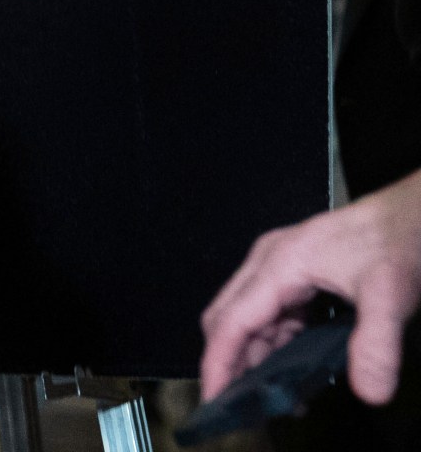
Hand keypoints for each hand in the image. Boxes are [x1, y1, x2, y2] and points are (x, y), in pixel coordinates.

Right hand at [201, 169, 420, 404]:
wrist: (413, 212)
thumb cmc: (397, 242)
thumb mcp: (390, 295)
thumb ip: (376, 343)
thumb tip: (369, 393)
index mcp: (277, 266)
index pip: (232, 321)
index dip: (219, 362)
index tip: (216, 399)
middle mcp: (267, 263)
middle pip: (227, 317)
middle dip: (230, 361)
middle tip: (244, 405)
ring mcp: (279, 264)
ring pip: (248, 316)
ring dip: (255, 354)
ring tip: (275, 393)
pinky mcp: (294, 270)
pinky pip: (270, 311)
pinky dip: (273, 341)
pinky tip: (294, 364)